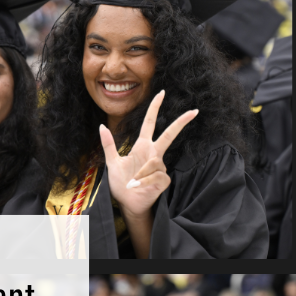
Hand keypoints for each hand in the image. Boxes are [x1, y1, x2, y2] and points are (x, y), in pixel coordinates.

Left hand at [102, 90, 197, 217]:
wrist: (126, 202)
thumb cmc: (121, 183)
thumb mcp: (111, 162)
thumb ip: (108, 144)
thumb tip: (102, 126)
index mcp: (141, 147)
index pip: (150, 124)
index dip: (154, 108)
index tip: (161, 93)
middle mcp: (153, 154)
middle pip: (169, 134)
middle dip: (181, 122)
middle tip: (194, 110)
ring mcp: (160, 167)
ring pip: (154, 163)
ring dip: (140, 173)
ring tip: (131, 182)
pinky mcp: (164, 179)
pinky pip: (156, 175)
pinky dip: (143, 181)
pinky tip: (137, 186)